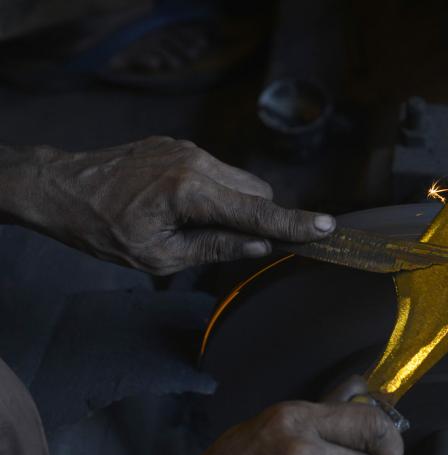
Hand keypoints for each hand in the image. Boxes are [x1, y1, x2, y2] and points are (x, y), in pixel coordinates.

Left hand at [28, 137, 334, 273]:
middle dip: (259, 219)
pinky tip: (183, 208)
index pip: (256, 212)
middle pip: (255, 193)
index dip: (293, 224)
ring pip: (239, 181)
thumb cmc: (104, 230)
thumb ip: (215, 248)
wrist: (60, 188)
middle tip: (238, 244)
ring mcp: (187, 149)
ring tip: (195, 226)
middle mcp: (195, 161)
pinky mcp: (179, 146)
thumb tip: (259, 245)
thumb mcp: (159, 256)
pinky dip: (216, 193)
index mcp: (190, 192)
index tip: (327, 228)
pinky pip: (217, 171)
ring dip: (235, 206)